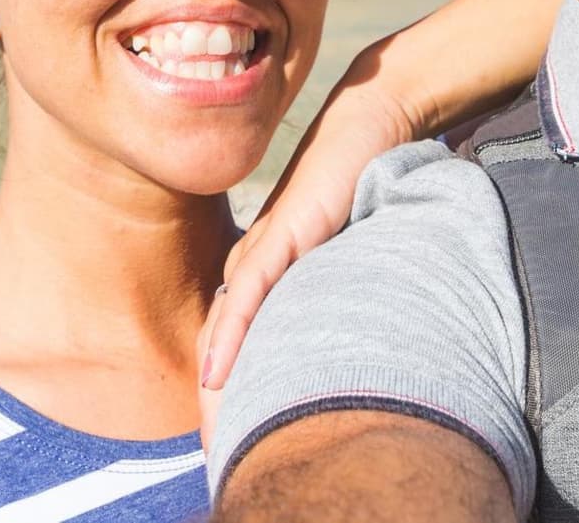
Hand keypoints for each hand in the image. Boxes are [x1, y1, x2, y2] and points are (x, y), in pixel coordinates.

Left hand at [199, 48, 416, 440]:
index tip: (223, 437)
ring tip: (209, 433)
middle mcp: (253, 262)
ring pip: (225, 326)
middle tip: (214, 450)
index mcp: (263, 268)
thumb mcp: (341, 251)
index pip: (232, 337)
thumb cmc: (359, 185)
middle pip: (220, 340)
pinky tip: (216, 372)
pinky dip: (231, 335)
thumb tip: (342, 332)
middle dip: (214, 399)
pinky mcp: (282, 235)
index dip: (224, 387)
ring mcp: (263, 248)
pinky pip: (246, 294)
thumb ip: (330, 284)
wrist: (369, 128)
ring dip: (213, 379)